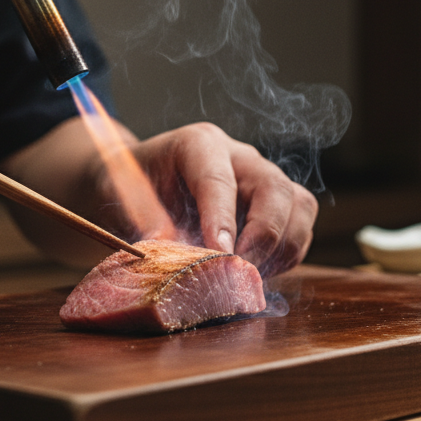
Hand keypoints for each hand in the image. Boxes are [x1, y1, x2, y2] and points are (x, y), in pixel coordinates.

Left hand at [129, 122, 318, 275]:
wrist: (138, 185)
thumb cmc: (130, 185)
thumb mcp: (120, 193)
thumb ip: (143, 216)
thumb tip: (167, 246)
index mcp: (198, 144)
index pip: (218, 179)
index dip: (222, 218)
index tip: (220, 254)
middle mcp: (239, 157)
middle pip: (275, 188)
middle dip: (263, 235)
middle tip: (239, 271)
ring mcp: (261, 179)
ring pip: (299, 206)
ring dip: (282, 247)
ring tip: (249, 276)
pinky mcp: (275, 205)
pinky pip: (300, 228)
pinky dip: (286, 256)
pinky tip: (257, 274)